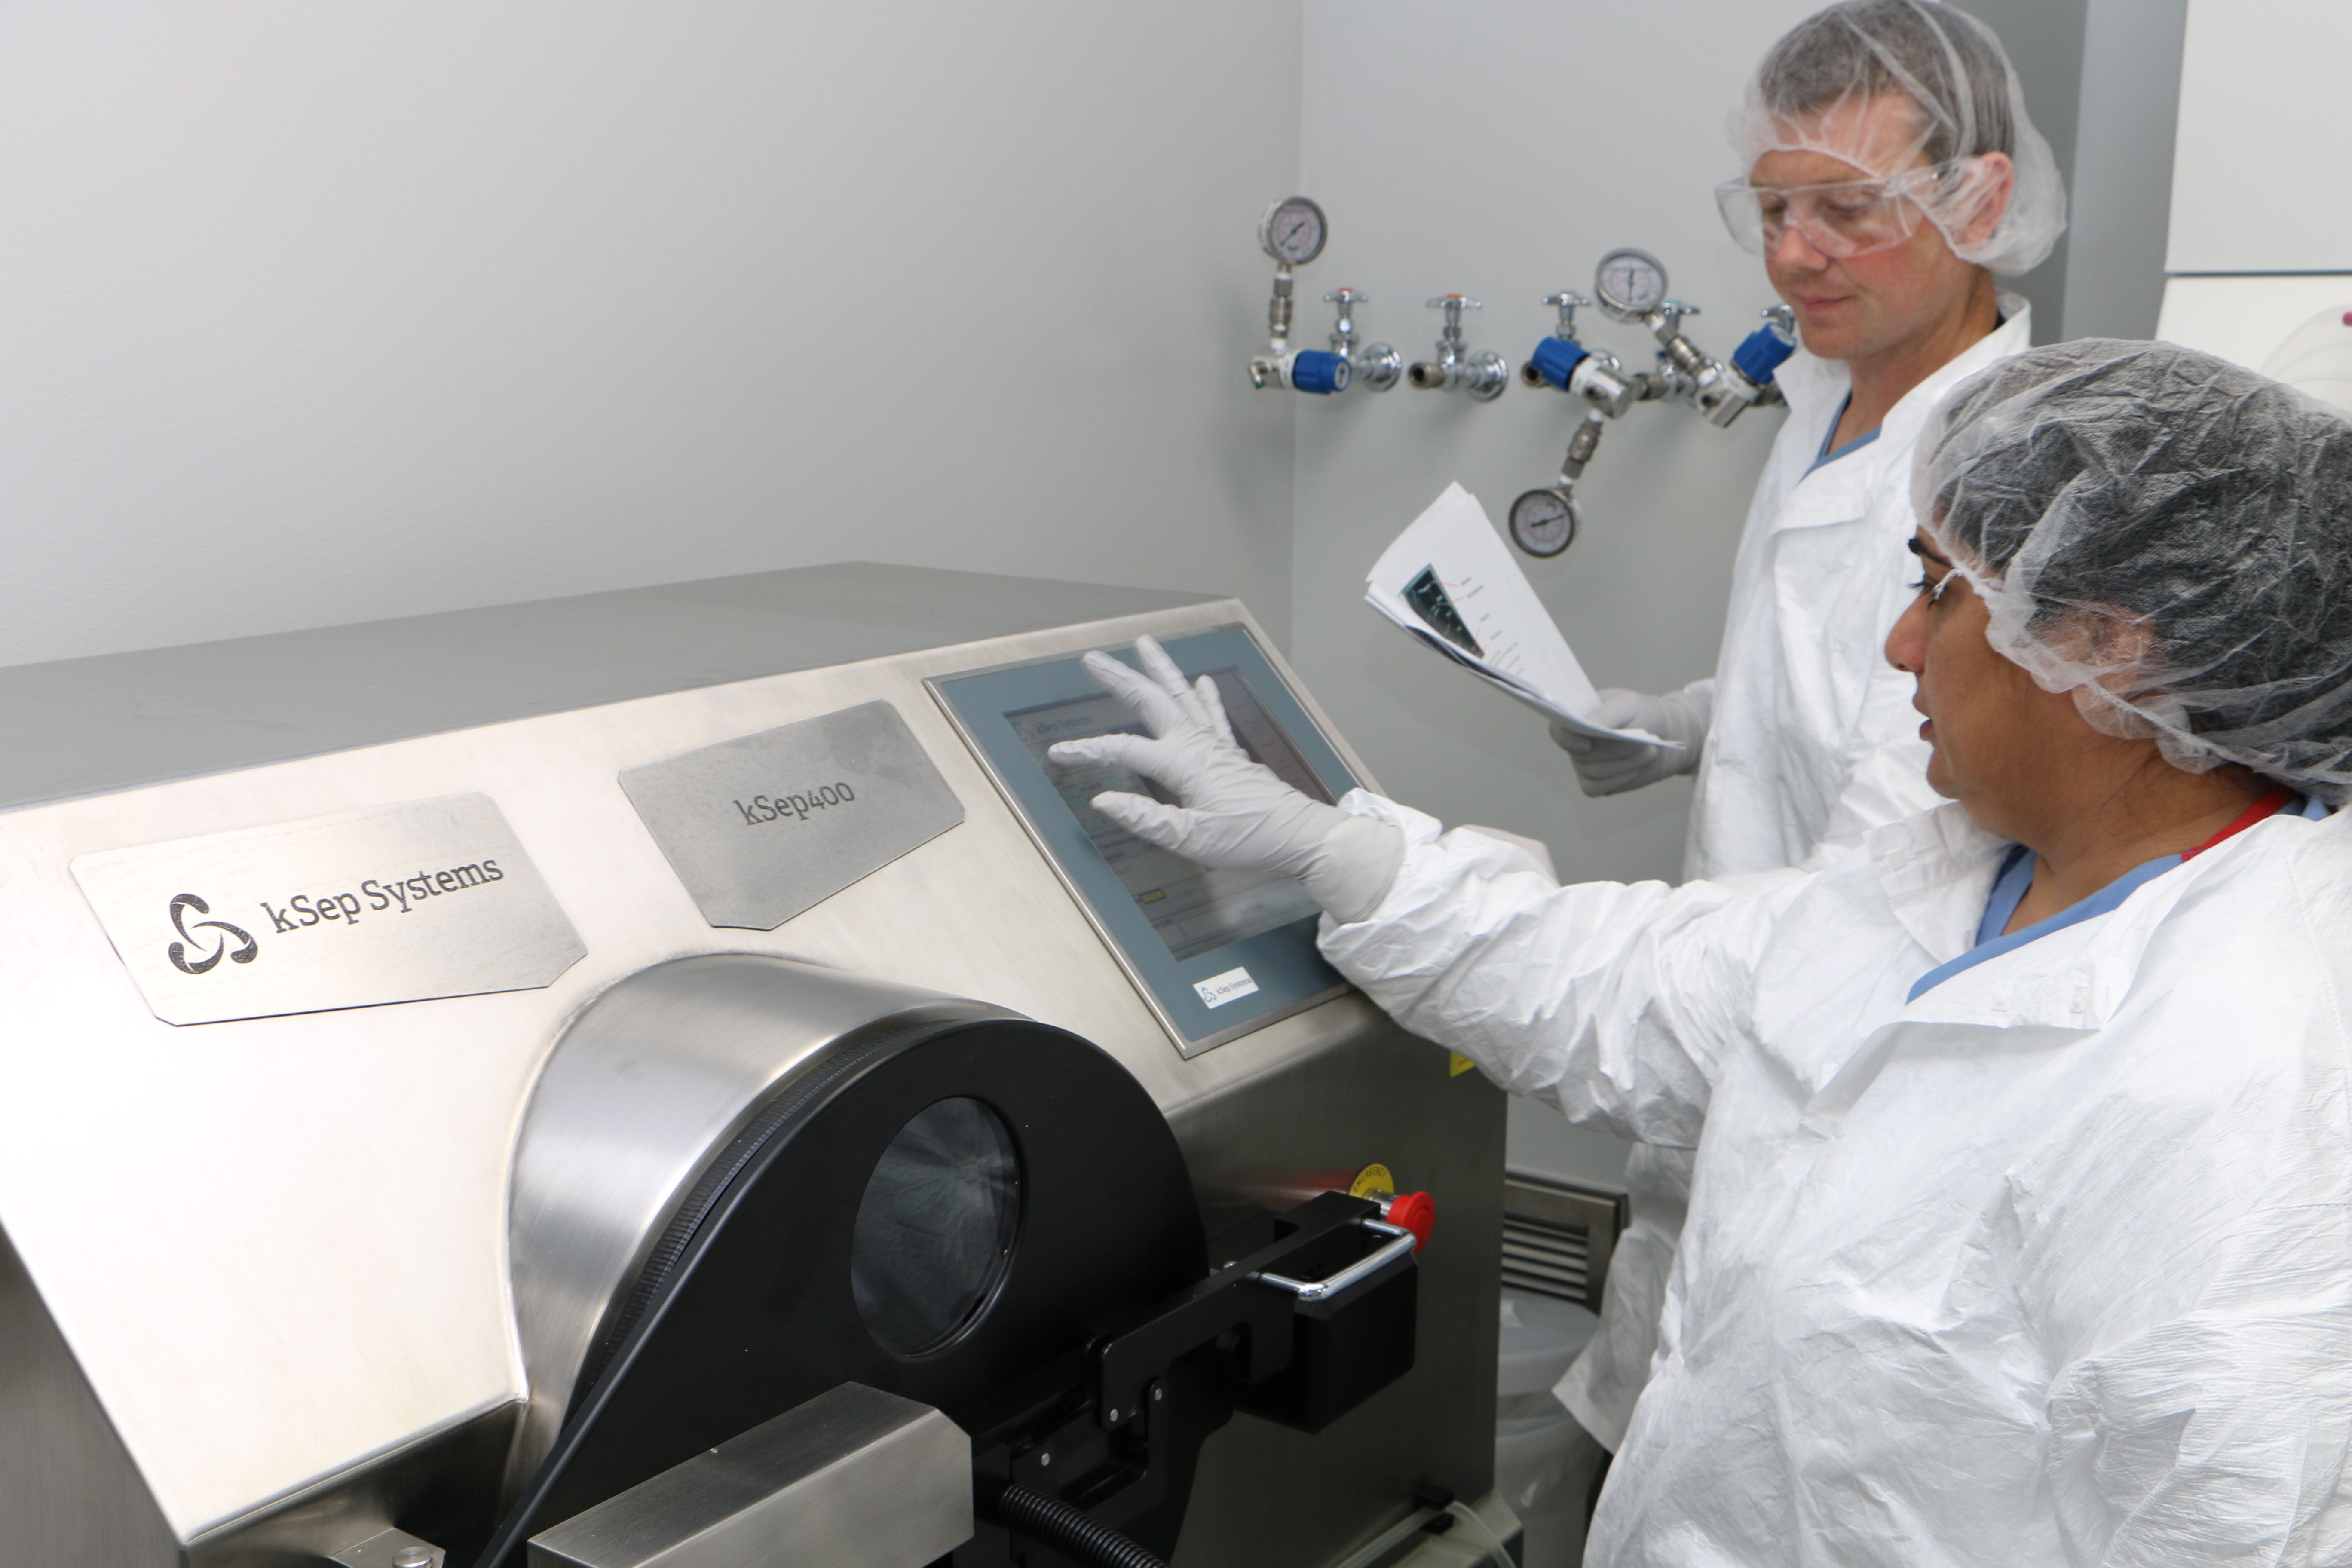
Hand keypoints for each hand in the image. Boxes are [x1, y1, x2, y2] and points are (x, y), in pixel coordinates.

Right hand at [1048, 636, 1402, 917]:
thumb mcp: (1191, 840)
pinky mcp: (1232, 756)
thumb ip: (1145, 819)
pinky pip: (1214, 717)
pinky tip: (1201, 681)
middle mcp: (1198, 746)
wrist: (1301, 837)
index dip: (1089, 750)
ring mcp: (1217, 747)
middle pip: (1152, 702)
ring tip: (1145, 643)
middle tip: (1093, 659)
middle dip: (1121, 678)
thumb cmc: (1249, 840)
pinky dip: (1206, 697)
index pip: (1124, 750)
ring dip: (1161, 670)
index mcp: (1183, 765)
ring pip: (1182, 698)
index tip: (1060, 752)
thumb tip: (1102, 801)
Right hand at [1551, 687, 1709, 797]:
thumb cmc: (1645, 713)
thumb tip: (1586, 725)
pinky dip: (1619, 779)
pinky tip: (1635, 769)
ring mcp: (1585, 764)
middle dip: (1614, 752)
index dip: (1567, 739)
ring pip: (1593, 773)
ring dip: (1624, 764)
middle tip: (1642, 743)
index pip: (1558, 730)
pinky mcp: (1597, 782)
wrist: (1667, 736)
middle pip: (1581, 756)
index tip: (1587, 745)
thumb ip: (1605, 714)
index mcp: (1579, 717)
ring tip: (1648, 751)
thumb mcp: (1627, 704)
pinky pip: (1597, 788)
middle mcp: (1577, 742)